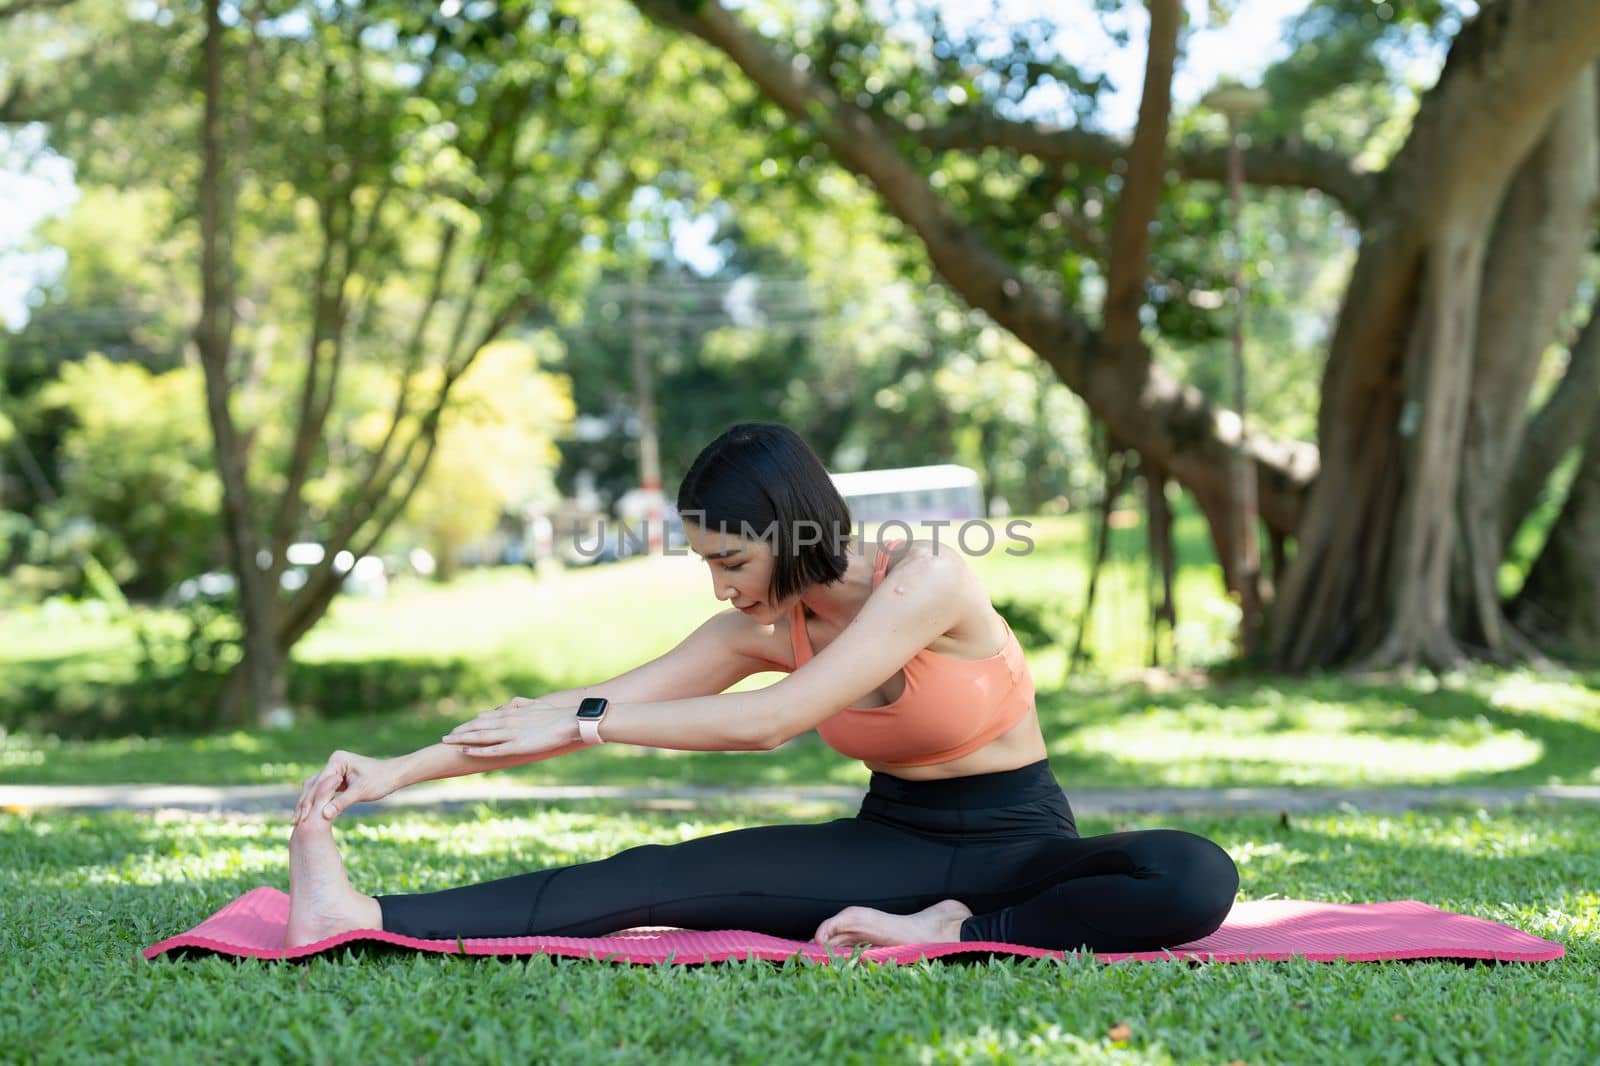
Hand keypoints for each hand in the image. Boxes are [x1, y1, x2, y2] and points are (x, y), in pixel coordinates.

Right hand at [292, 749, 400, 824]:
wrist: (395, 774)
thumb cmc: (381, 780)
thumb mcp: (361, 792)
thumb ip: (341, 803)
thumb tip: (324, 816)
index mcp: (336, 760)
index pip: (317, 784)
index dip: (308, 803)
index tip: (301, 819)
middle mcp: (333, 762)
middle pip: (313, 786)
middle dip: (304, 805)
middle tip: (294, 823)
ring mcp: (335, 769)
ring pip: (316, 789)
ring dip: (308, 805)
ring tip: (297, 822)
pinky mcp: (338, 777)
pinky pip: (323, 791)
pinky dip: (317, 803)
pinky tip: (310, 816)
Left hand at [441, 696, 572, 757]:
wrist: (570, 721)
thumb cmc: (555, 714)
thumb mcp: (534, 705)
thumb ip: (517, 705)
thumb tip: (505, 706)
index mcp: (512, 713)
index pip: (485, 718)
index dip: (471, 723)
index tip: (460, 727)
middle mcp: (507, 722)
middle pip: (477, 726)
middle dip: (460, 731)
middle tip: (446, 737)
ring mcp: (510, 734)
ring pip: (480, 736)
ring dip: (462, 738)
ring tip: (447, 741)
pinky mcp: (516, 746)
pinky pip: (492, 748)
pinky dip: (476, 749)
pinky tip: (464, 749)